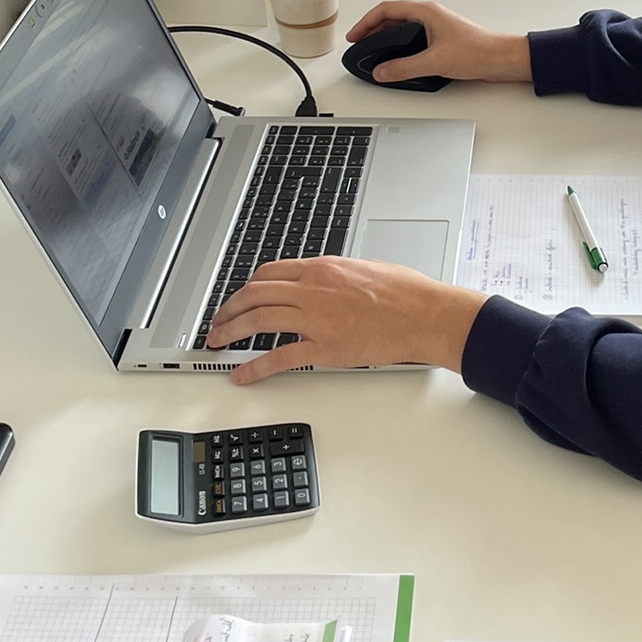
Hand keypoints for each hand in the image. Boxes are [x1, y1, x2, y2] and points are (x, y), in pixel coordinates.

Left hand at [208, 256, 488, 382]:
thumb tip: (324, 281)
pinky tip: (241, 374)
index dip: (247, 287)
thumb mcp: (365, 268)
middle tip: (217, 321)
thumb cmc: (407, 292)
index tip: (240, 297)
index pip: (269, 273)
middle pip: (255, 294)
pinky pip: (279, 357)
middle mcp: (312, 289)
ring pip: (258, 320)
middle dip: (229, 308)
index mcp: (322, 268)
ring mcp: (316, 319)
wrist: (425, 314)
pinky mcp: (324, 347)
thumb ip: (337, 275)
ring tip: (217, 342)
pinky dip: (254, 367)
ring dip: (231, 331)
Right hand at [344, 0, 530, 85]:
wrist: (502, 59)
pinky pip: (413, 40)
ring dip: (386, 38)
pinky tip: (398, 60)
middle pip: (392, 18)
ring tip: (374, 53)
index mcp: (426, 12)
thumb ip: (404, 67)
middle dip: (372, 31)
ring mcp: (436, 28)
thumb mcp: (435, 61)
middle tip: (360, 45)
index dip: (366, 22)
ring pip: (402, 29)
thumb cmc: (478, 51)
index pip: (386, 10)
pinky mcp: (441, 41)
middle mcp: (430, 16)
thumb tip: (382, 71)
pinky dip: (400, 47)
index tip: (355, 36)